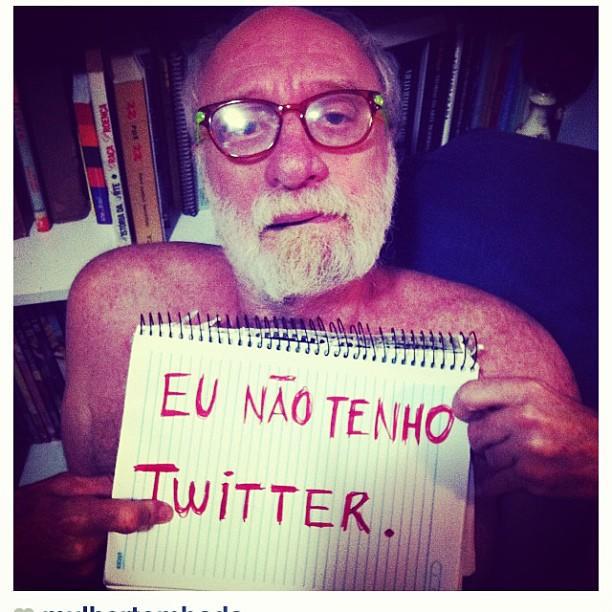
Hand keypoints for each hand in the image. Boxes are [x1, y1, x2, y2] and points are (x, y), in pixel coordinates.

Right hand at [14, 471, 173, 588]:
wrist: (3, 549)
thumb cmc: (25, 514)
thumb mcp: (59, 486)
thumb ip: (97, 484)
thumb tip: (128, 484)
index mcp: (76, 519)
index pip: (126, 518)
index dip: (149, 512)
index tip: (164, 510)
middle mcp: (80, 549)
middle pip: (127, 536)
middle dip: (137, 523)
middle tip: (145, 512)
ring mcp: (78, 571)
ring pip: (118, 551)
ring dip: (122, 539)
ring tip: (109, 525)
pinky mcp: (77, 584)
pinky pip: (104, 566)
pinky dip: (107, 553)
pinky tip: (99, 541)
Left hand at [452, 377, 597, 497]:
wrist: (605, 456)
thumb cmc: (571, 424)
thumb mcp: (540, 396)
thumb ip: (505, 397)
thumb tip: (465, 407)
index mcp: (527, 391)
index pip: (471, 393)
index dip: (460, 405)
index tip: (461, 413)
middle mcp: (526, 417)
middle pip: (475, 432)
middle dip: (482, 439)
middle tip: (497, 439)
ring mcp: (528, 448)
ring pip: (486, 458)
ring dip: (496, 460)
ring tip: (517, 455)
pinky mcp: (531, 476)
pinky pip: (493, 482)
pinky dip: (492, 484)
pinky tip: (497, 479)